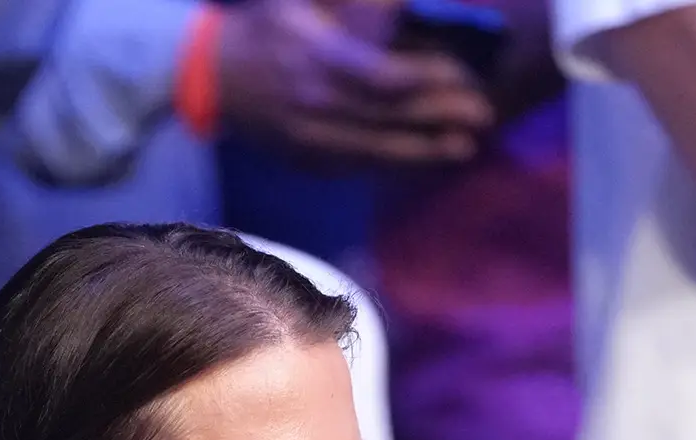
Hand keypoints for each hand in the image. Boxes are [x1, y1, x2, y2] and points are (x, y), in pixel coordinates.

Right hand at [218, 0, 493, 167]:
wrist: (213, 75)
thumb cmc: (268, 27)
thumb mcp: (306, 0)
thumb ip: (358, 2)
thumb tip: (406, 6)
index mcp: (318, 61)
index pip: (384, 78)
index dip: (428, 80)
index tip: (462, 76)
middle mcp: (316, 106)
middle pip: (389, 118)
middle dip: (439, 117)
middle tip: (482, 115)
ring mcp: (310, 140)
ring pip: (377, 151)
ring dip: (425, 151)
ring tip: (463, 149)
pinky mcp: (306, 160)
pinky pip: (358, 166)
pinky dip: (394, 164)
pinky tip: (423, 160)